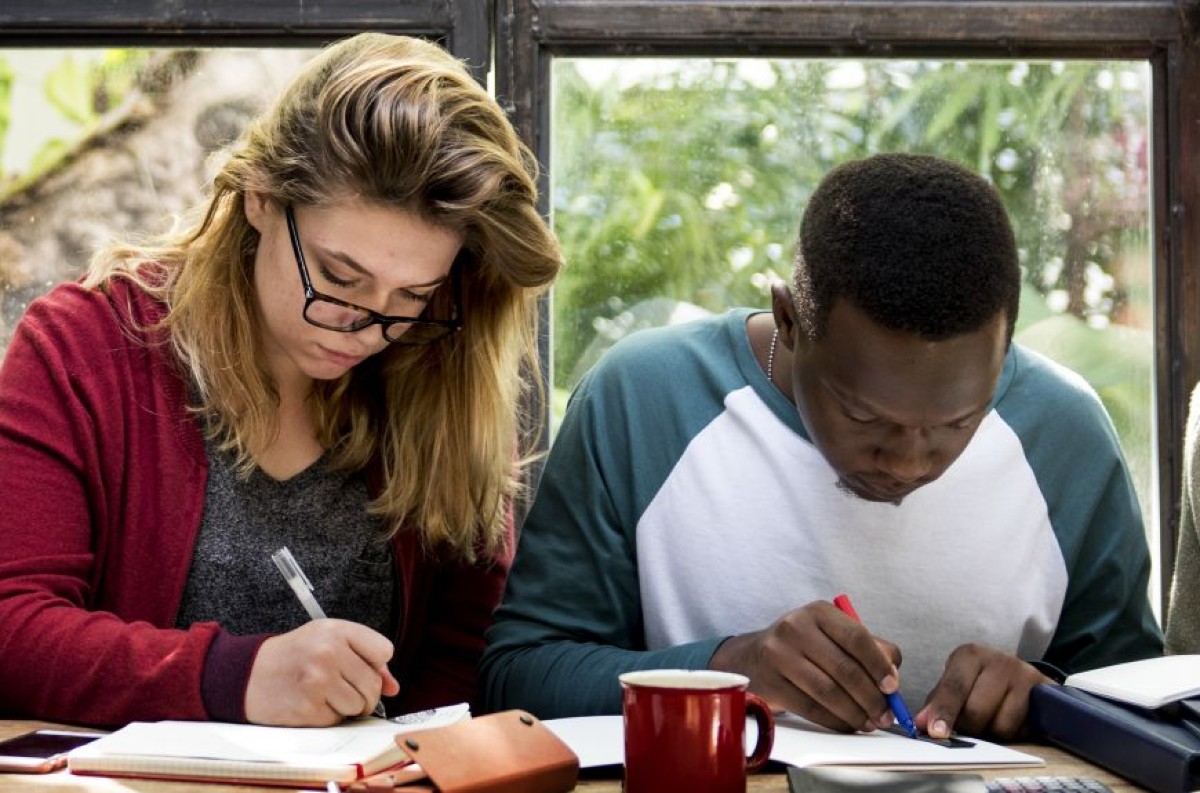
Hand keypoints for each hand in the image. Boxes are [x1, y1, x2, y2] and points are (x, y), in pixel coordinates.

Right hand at [244, 619, 401, 725]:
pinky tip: (311, 703)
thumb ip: (364, 658)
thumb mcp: (327, 640)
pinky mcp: (308, 708)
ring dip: (347, 706)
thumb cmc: (293, 655)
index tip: (360, 665)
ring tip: (325, 693)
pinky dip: (329, 716)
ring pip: (359, 705)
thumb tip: (393, 687)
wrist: (246, 674)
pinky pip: (338, 720)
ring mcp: (318, 681)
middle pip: (374, 683)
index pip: (384, 650)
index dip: (375, 663)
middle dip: (364, 691)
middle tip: (342, 686)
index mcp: (336, 630)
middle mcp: (328, 652)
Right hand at [709, 600, 903, 732]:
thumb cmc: (805, 647)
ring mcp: (779, 654)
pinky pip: (810, 708)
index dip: (878, 665)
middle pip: (844, 668)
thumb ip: (869, 649)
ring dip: (854, 713)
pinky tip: (847, 725)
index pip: (856, 637)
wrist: (754, 656)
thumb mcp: (833, 635)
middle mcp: (796, 627)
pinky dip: (834, 721)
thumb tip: (892, 678)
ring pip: (828, 691)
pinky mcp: (770, 682)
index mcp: (818, 612)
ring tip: (869, 723)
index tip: (892, 687)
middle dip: (871, 698)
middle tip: (885, 715)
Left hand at [917, 643, 1050, 740]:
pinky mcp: (1045, 692)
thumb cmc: (980, 682)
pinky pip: (1024, 729)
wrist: (1021, 675)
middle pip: (976, 711)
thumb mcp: (957, 685)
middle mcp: (999, 660)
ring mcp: (1024, 675)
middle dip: (969, 727)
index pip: (954, 687)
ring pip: (1001, 726)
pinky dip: (1014, 734)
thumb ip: (938, 704)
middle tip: (970, 725)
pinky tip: (1011, 721)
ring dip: (992, 733)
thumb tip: (923, 725)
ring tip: (992, 719)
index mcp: (970, 655)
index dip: (944, 712)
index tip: (936, 732)